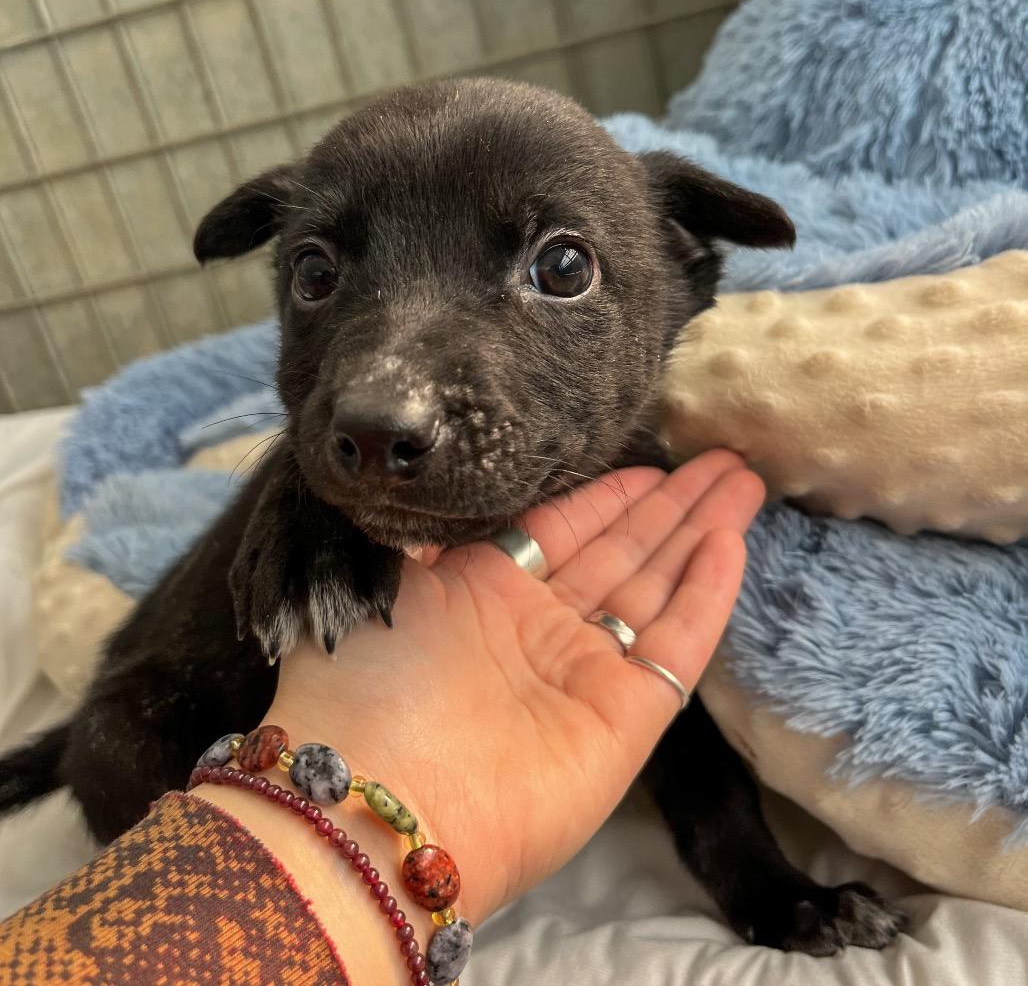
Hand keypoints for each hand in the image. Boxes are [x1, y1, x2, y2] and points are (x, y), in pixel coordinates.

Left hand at [265, 449, 763, 926]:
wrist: (384, 801)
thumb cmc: (376, 679)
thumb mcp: (387, 584)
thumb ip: (425, 535)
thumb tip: (442, 488)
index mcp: (482, 593)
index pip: (561, 529)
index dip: (609, 495)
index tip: (653, 462)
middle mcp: (539, 629)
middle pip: (622, 551)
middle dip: (673, 503)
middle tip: (724, 458)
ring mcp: (587, 673)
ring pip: (658, 586)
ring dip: (702, 532)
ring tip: (744, 482)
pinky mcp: (628, 718)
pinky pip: (677, 643)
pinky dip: (706, 594)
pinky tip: (730, 541)